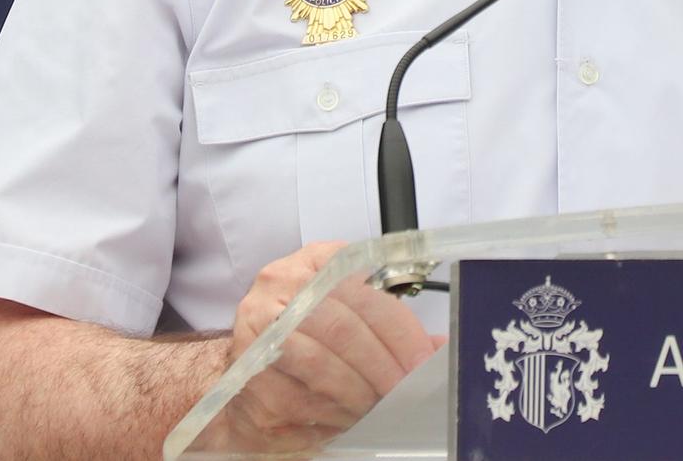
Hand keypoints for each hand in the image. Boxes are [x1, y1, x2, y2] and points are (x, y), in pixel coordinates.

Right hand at [220, 241, 445, 447]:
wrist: (247, 367)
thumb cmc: (308, 335)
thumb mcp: (350, 313)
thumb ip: (389, 325)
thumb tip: (440, 348)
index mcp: (315, 262)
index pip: (364, 291)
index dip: (399, 331)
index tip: (421, 361)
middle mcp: (279, 286)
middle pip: (340, 327)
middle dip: (380, 365)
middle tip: (403, 391)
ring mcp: (255, 327)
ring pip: (317, 364)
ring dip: (356, 393)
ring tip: (377, 406)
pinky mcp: (242, 373)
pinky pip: (294, 399)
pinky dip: (327, 414)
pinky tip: (345, 419)